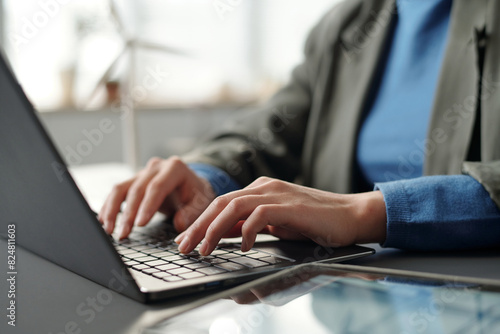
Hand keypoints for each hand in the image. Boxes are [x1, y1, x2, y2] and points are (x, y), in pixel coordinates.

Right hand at [98, 156, 215, 238]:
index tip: (140, 224)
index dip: (147, 205)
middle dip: (128, 213)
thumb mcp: (202, 202)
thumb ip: (192, 212)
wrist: (193, 183)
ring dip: (113, 210)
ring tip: (109, 230)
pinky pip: (118, 192)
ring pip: (121, 188)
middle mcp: (156, 167)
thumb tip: (179, 223)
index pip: (157, 186)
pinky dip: (109, 207)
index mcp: (174, 168)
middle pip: (137, 189)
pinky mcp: (134, 181)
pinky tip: (104, 221)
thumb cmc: (197, 193)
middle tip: (123, 233)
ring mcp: (143, 172)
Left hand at [175, 177, 386, 255]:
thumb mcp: (278, 223)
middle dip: (198, 226)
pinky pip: (258, 214)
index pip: (221, 204)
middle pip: (220, 203)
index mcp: (260, 189)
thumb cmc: (315, 221)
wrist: (351, 215)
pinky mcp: (289, 205)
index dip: (201, 222)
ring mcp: (276, 194)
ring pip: (233, 206)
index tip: (187, 241)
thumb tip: (229, 235)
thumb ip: (254, 225)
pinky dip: (246, 231)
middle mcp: (264, 187)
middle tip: (184, 247)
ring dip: (214, 229)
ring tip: (204, 249)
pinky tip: (243, 246)